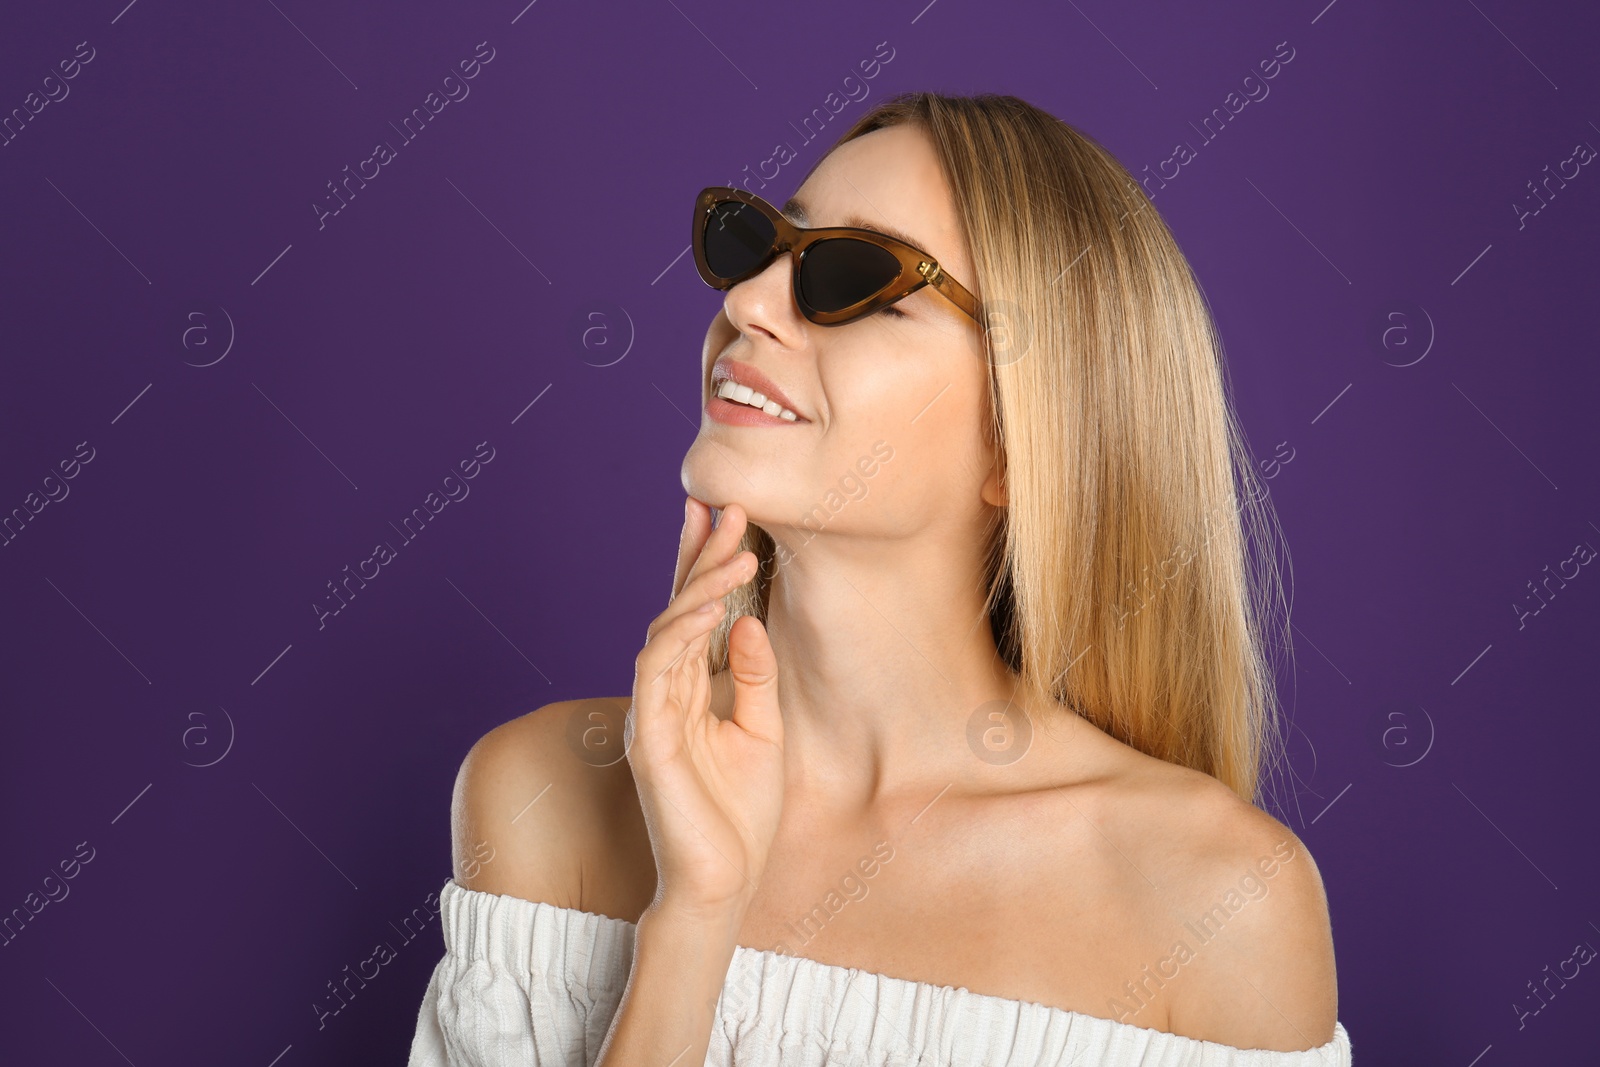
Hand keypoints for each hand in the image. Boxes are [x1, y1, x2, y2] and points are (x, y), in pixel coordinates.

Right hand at [627, 497, 784, 923]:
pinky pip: (656, 670)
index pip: (694, 615)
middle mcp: (664, 693)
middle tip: (730, 506)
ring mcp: (651, 712)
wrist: (724, 881)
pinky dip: (682, 633)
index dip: (705, 565)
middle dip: (701, 556)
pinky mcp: (646, 736)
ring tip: (739, 550)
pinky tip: (712, 607)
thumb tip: (750, 619)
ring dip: (700, 587)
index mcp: (690, 690)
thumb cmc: (740, 814)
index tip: (727, 516)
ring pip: (665, 630)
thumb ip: (753, 677)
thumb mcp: (763, 731)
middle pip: (676, 609)